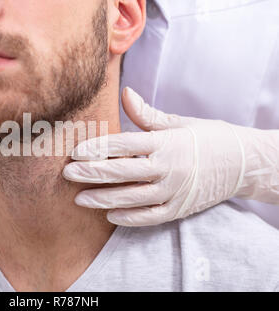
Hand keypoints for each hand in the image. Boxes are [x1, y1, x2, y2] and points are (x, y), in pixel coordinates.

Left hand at [63, 87, 247, 225]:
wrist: (243, 162)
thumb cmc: (206, 137)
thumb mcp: (178, 122)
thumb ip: (147, 114)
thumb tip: (125, 92)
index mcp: (166, 142)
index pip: (125, 145)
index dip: (98, 148)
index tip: (75, 151)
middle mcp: (169, 167)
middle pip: (123, 171)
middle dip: (92, 173)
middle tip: (67, 174)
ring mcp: (174, 191)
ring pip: (132, 197)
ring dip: (104, 198)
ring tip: (79, 199)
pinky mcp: (179, 209)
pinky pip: (150, 217)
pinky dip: (129, 218)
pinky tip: (109, 215)